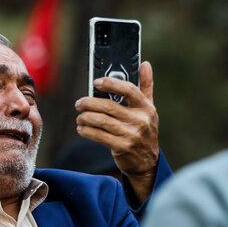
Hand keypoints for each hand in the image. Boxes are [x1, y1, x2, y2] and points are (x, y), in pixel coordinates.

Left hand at [75, 61, 158, 202]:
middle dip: (89, 103)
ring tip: (79, 116)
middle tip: (79, 103)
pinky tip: (82, 128)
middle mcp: (141, 120)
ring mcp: (132, 135)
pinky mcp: (122, 147)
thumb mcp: (149, 109)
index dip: (111, 83)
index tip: (96, 82)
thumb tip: (145, 64)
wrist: (147, 162)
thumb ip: (146, 86)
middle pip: (109, 106)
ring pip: (101, 121)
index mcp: (146, 108)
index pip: (128, 90)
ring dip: (85, 117)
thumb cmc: (144, 131)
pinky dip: (87, 131)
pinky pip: (99, 136)